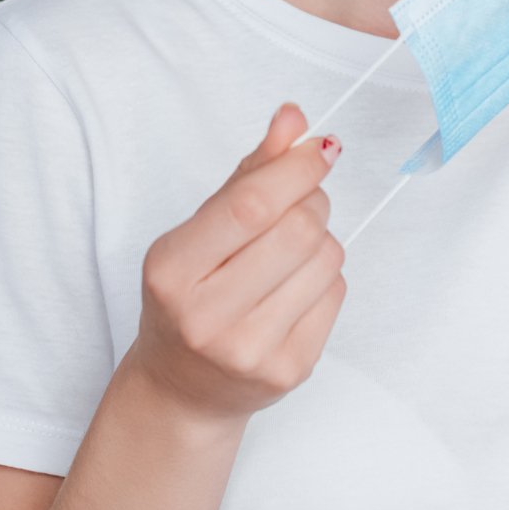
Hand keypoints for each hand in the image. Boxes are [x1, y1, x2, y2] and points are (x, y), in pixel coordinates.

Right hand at [126, 102, 347, 424]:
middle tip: (301, 202)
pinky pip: (337, 294)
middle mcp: (206, 316)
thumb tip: (294, 118)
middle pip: (297, 230)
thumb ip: (247, 174)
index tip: (321, 148)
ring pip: (326, 259)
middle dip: (312, 201)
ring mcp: (250, 349)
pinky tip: (293, 288)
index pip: (251, 206)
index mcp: (172, 271)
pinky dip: (325, 276)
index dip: (296, 168)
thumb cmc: (188, 298)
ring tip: (289, 252)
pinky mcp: (289, 371)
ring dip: (321, 239)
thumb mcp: (198, 232)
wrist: (183, 391)